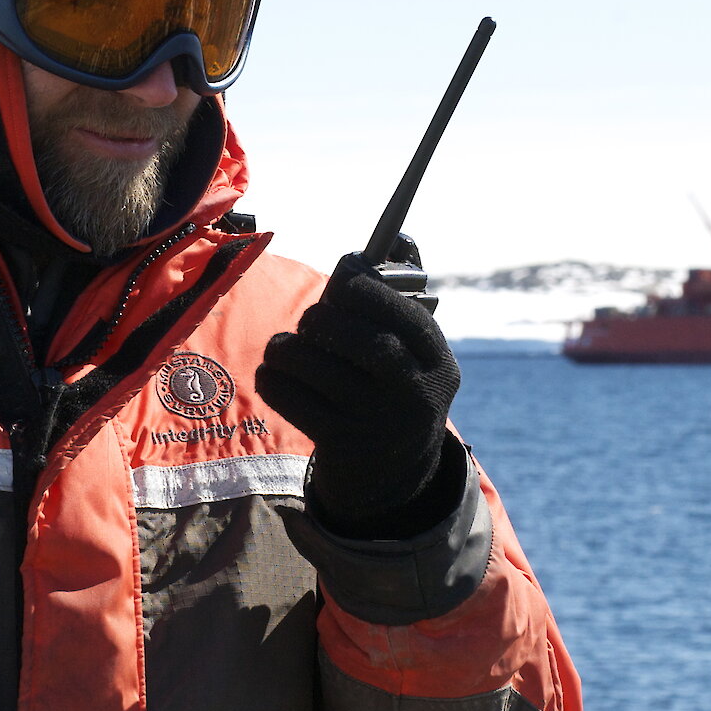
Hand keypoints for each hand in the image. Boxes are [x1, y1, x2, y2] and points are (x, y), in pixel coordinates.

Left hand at [256, 255, 462, 538]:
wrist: (393, 476)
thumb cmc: (394, 387)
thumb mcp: (415, 350)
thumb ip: (403, 291)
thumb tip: (398, 234)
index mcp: (437, 358)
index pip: (400, 310)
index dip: (361, 286)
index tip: (340, 278)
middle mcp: (416, 392)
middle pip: (359, 338)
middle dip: (322, 319)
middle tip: (310, 322)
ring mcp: (380, 422)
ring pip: (317, 365)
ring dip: (287, 348)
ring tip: (284, 348)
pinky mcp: (343, 446)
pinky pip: (292, 398)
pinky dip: (273, 379)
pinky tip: (276, 375)